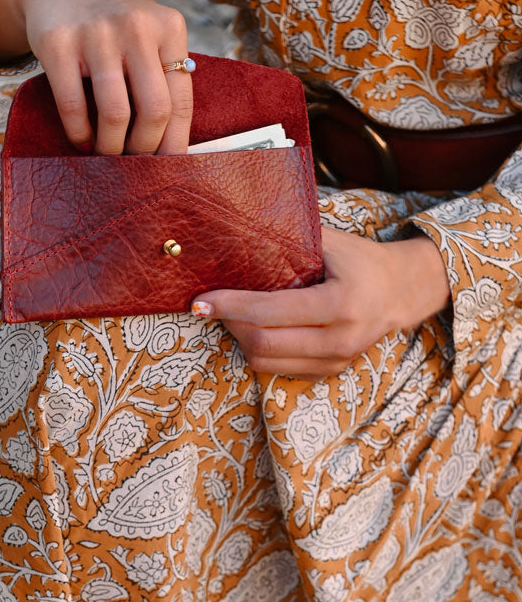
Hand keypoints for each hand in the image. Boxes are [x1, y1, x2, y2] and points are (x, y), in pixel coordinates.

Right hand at [0, 0, 192, 154]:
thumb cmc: (113, 29)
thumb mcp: (148, 39)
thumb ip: (163, 81)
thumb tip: (173, 152)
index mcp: (169, 28)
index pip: (181, 102)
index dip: (174, 144)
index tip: (165, 168)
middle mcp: (137, 26)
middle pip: (154, 111)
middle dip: (144, 149)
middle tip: (133, 162)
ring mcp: (97, 32)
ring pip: (116, 114)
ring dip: (111, 148)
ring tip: (107, 155)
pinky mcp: (58, 42)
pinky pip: (73, 106)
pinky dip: (80, 135)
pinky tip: (82, 141)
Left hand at [192, 227, 450, 380]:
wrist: (400, 292)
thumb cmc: (359, 261)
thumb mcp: (330, 243)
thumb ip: (290, 238)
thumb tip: (236, 228)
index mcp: (340, 305)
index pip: (270, 313)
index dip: (230, 306)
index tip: (201, 300)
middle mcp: (339, 339)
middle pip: (262, 343)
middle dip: (230, 324)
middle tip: (214, 305)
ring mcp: (335, 361)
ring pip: (266, 362)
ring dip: (240, 339)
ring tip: (232, 315)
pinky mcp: (328, 372)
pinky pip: (278, 369)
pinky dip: (259, 350)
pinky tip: (254, 329)